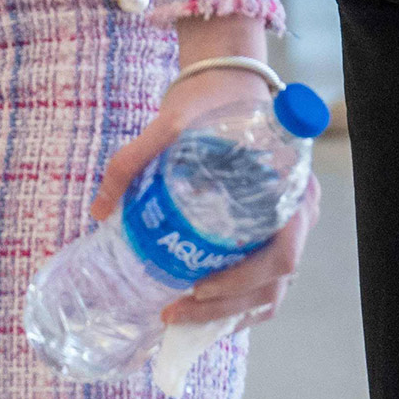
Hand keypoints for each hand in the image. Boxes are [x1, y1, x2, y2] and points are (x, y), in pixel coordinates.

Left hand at [90, 63, 320, 331]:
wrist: (228, 82)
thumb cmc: (210, 100)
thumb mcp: (171, 122)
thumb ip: (133, 160)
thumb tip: (100, 210)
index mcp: (291, 188)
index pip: (284, 252)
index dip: (246, 280)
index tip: (200, 285)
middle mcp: (298, 214)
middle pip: (276, 282)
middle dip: (227, 306)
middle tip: (176, 311)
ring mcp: (288, 227)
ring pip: (271, 290)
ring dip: (229, 312)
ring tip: (179, 316)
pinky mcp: (269, 233)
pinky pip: (263, 282)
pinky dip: (234, 302)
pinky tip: (198, 309)